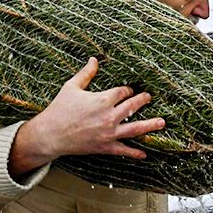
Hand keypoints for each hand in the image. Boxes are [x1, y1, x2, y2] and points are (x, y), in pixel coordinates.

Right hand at [8, 57, 164, 178]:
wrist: (50, 134)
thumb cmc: (59, 109)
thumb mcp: (71, 87)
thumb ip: (86, 73)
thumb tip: (94, 59)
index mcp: (103, 99)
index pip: (123, 92)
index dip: (128, 90)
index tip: (129, 90)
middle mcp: (109, 116)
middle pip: (133, 106)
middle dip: (142, 101)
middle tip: (149, 98)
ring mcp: (109, 132)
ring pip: (135, 128)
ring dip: (150, 125)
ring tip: (161, 122)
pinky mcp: (105, 146)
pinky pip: (124, 150)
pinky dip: (134, 152)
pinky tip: (144, 153)